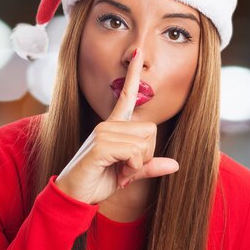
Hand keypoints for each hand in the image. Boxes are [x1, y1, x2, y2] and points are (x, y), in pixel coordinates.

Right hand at [54, 47, 179, 204]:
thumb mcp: (128, 173)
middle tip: (127, 167)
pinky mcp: (100, 146)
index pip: (126, 95)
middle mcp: (107, 124)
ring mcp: (102, 133)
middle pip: (150, 129)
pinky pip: (134, 153)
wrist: (73, 195)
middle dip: (146, 154)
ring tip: (119, 170)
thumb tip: (175, 164)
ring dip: (137, 164)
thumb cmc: (96, 181)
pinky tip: (118, 173)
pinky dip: (132, 168)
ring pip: (144, 142)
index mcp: (113, 126)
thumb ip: (149, 166)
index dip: (133, 74)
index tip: (138, 53)